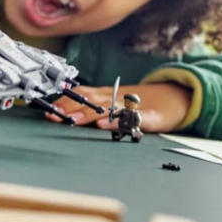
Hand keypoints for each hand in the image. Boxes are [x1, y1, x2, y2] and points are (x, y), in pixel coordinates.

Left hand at [45, 83, 191, 132]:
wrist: (173, 100)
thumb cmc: (138, 106)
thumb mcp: (114, 103)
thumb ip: (93, 107)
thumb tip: (64, 111)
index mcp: (106, 96)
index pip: (82, 95)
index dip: (65, 101)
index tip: (48, 109)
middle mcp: (116, 98)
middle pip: (91, 100)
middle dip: (70, 108)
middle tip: (54, 116)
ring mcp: (132, 107)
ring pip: (108, 108)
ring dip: (88, 114)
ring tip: (73, 121)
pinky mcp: (148, 117)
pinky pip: (132, 119)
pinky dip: (118, 122)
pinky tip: (105, 126)